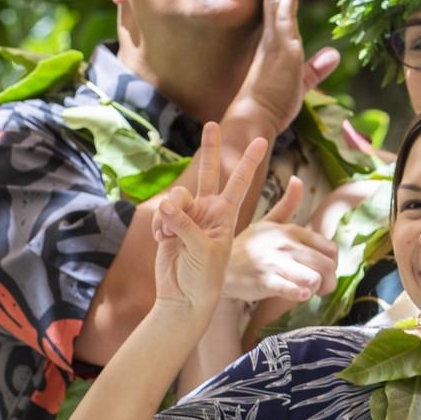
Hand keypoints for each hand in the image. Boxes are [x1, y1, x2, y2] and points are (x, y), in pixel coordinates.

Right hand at [154, 124, 268, 312]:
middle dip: (210, 149)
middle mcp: (208, 211)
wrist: (185, 296)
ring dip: (170, 215)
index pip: (239, 182)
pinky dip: (158, 227)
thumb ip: (184, 224)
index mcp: (226, 215)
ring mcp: (188, 216)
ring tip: (171, 237)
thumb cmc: (205, 277)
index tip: (261, 140)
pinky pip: (160, 214)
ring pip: (176, 196)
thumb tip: (166, 204)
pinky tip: (163, 242)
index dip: (248, 161)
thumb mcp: (202, 250)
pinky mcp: (169, 225)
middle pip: (208, 172)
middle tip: (212, 123)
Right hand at [223, 178, 338, 302]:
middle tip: (318, 287)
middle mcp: (286, 244)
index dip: (331, 264)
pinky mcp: (264, 280)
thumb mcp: (268, 222)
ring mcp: (275, 262)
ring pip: (314, 278)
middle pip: (327, 266)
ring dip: (316, 289)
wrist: (217, 265)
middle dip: (328, 282)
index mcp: (291, 231)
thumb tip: (297, 179)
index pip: (330, 250)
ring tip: (307, 291)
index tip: (321, 272)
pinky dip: (301, 294)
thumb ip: (287, 204)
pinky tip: (303, 295)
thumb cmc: (248, 246)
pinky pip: (291, 289)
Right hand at [233, 0, 339, 128]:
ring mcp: (275, 39)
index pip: (273, 0)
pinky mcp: (281, 48)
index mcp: (274, 38)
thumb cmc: (274, 102)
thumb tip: (333, 54)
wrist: (256, 117)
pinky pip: (283, 16)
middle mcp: (272, 34)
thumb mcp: (301, 81)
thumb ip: (316, 67)